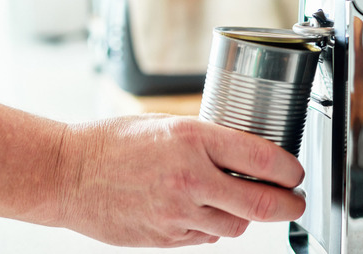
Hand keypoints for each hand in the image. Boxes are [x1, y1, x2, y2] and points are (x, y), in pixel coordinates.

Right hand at [56, 115, 304, 246]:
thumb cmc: (109, 143)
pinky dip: (211, 226)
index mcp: (191, 139)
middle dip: (288, 204)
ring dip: (243, 215)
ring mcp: (178, 213)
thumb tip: (243, 156)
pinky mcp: (166, 238)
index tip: (294, 173)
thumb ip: (205, 140)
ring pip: (236, 226)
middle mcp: (190, 177)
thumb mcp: (163, 124)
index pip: (262, 158)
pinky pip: (206, 238)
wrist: (68, 174)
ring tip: (230, 200)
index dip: (289, 169)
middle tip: (294, 201)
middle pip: (262, 203)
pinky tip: (195, 210)